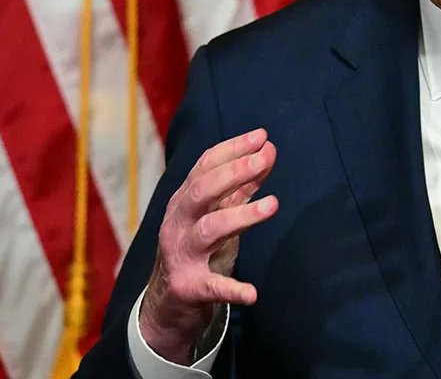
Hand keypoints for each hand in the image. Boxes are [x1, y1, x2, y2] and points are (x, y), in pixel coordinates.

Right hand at [139, 128, 277, 363]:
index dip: (232, 149)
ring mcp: (181, 255)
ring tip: (272, 205)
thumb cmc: (197, 249)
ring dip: (240, 216)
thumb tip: (267, 152)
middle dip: (232, 173)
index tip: (261, 136)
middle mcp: (178, 224)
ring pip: (208, 230)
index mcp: (185, 202)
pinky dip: (231, 289)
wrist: (167, 303)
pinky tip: (252, 293)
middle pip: (201, 192)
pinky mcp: (188, 288)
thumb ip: (241, 186)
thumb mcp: (217, 214)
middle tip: (263, 160)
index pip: (204, 167)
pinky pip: (211, 286)